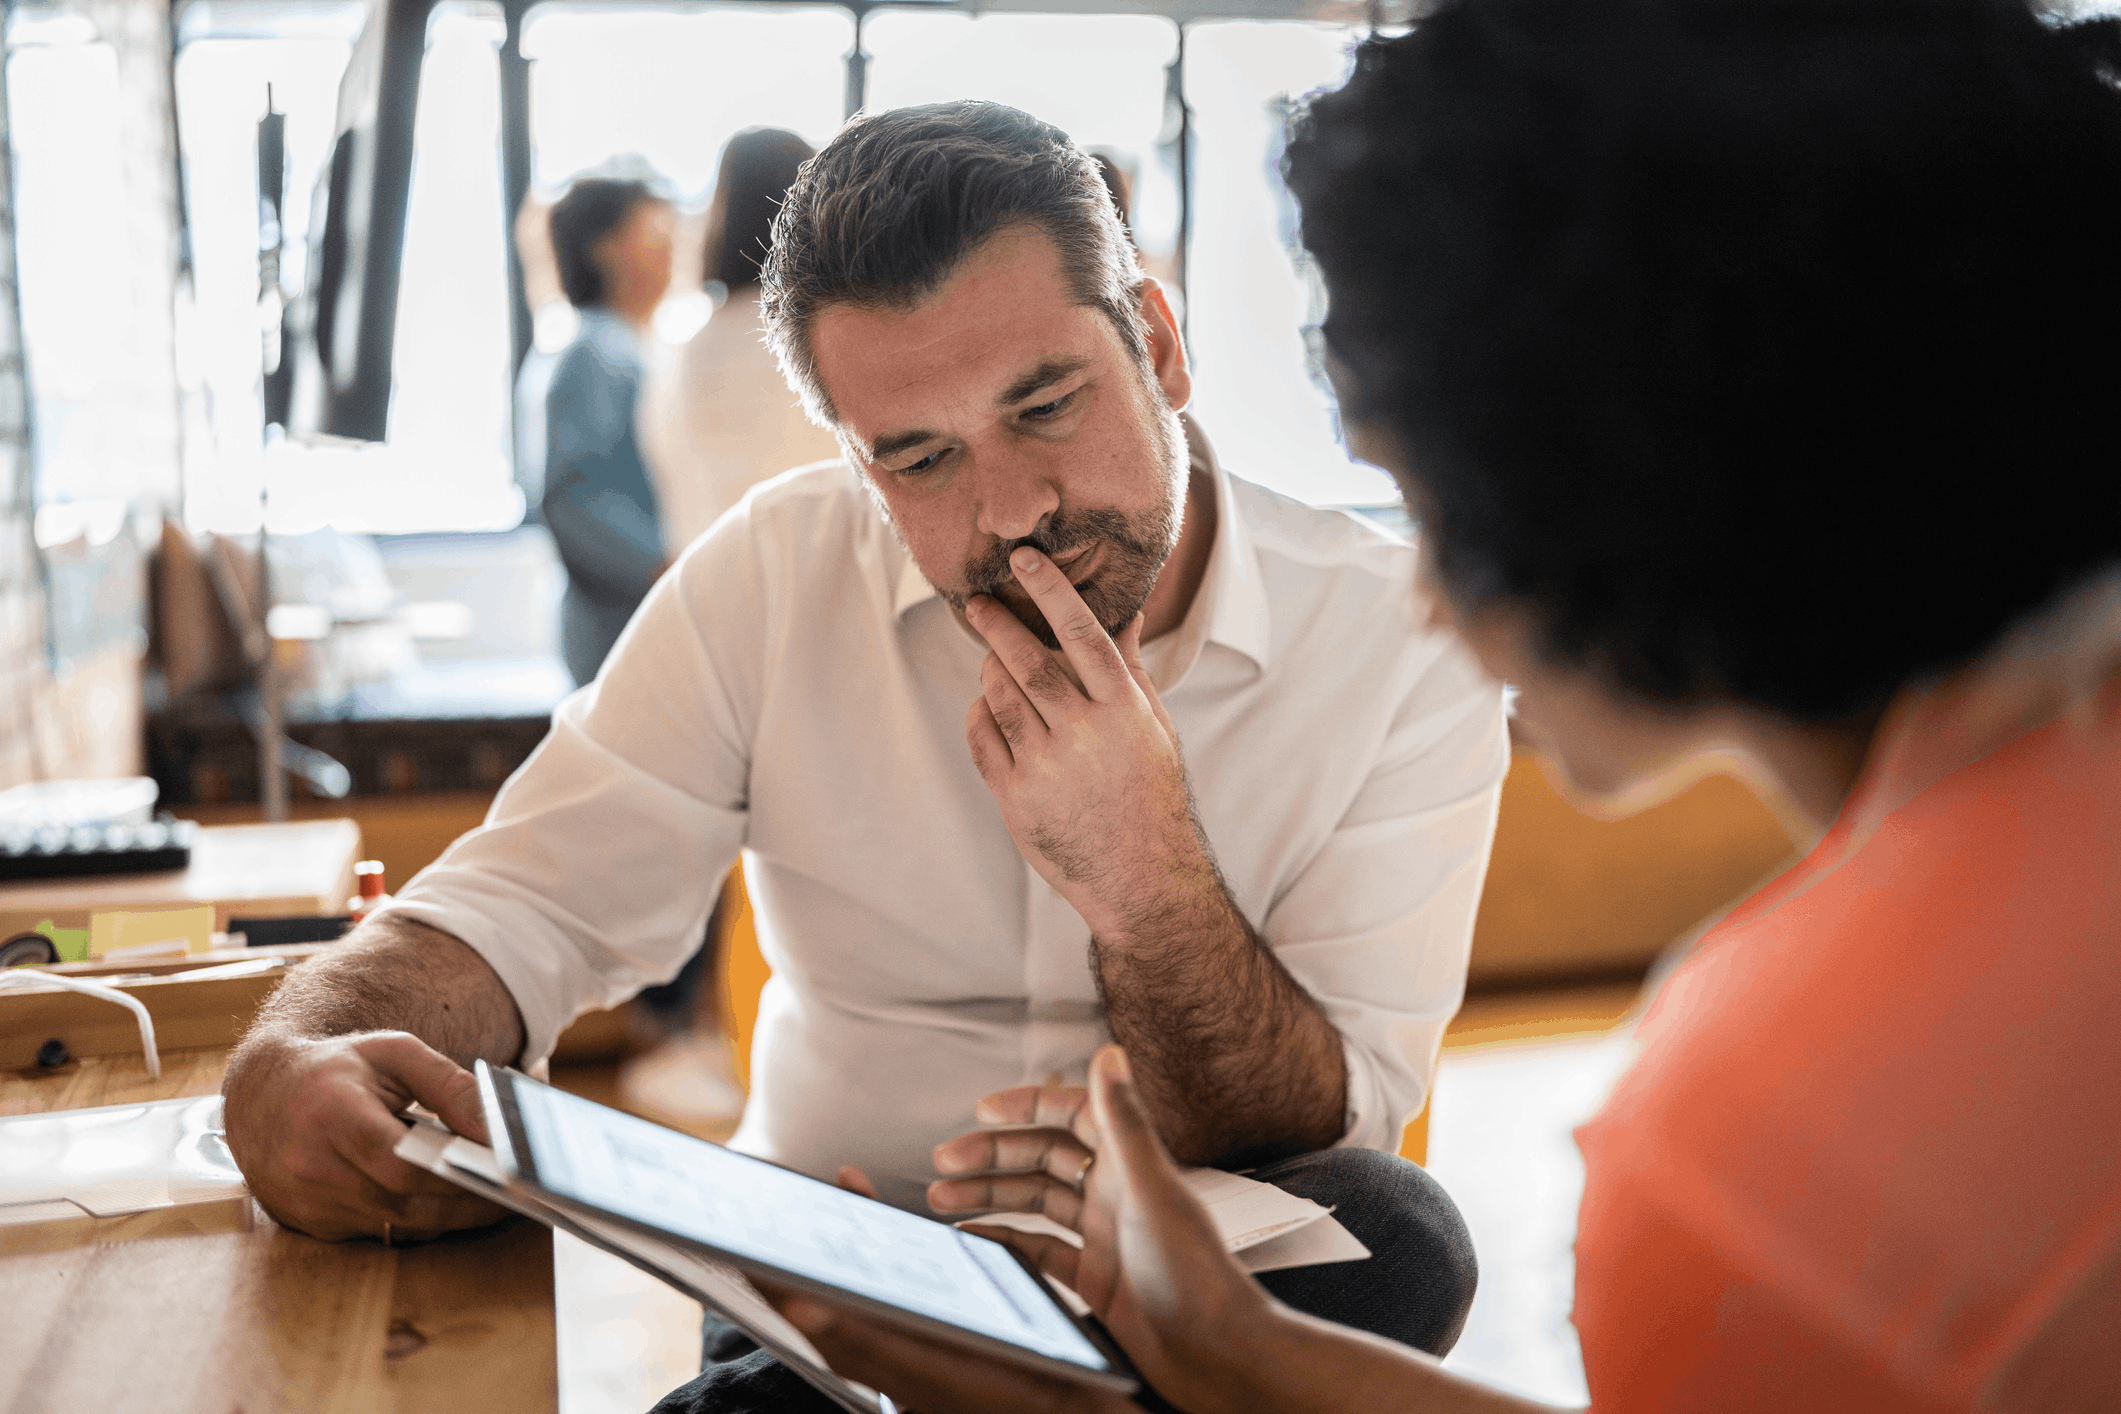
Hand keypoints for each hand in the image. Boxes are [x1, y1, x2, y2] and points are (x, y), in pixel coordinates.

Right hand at [221, 1030, 507, 1241]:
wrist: (263, 1093)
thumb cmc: (338, 1068)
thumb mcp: (396, 1053)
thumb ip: (450, 1085)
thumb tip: (497, 1130)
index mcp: (330, 1114)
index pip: (399, 1162)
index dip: (455, 1174)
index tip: (506, 1175)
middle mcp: (310, 1166)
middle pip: (403, 1202)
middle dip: (466, 1202)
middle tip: (519, 1195)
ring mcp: (306, 1203)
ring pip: (395, 1225)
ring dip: (449, 1216)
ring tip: (497, 1198)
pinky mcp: (310, 1225)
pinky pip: (378, 1232)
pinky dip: (417, 1220)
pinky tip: (449, 1203)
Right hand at [770, 1049, 1277, 1413]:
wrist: (1215, 1353)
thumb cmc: (1195, 1274)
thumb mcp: (1150, 1188)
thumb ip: (1124, 1121)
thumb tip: (1110, 1052)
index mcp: (1131, 1164)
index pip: (1073, 1115)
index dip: (1029, 1105)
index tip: (984, 1108)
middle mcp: (1116, 1193)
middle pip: (1043, 1158)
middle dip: (993, 1155)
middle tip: (945, 1160)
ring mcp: (1104, 1236)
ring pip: (1036, 1203)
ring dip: (990, 1195)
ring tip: (940, 1198)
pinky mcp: (1095, 1278)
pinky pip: (1039, 1250)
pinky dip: (1005, 1240)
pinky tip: (975, 1237)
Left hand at [963, 547, 1216, 939]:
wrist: (1141, 876)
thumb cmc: (1152, 794)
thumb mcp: (1154, 728)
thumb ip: (1131, 668)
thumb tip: (1127, 613)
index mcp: (1123, 708)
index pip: (1081, 631)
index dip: (1050, 589)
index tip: (1024, 559)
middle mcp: (1084, 732)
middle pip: (1027, 659)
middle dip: (998, 624)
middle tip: (979, 602)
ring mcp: (1047, 765)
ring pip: (998, 695)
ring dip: (988, 669)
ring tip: (990, 658)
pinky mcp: (1016, 797)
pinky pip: (982, 738)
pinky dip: (979, 714)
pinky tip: (987, 707)